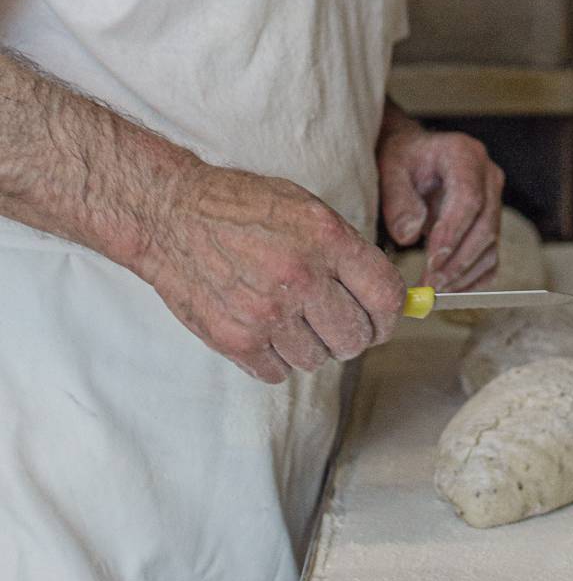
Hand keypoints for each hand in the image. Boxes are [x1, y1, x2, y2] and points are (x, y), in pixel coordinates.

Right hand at [134, 162, 405, 382]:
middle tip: (335, 323)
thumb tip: (390, 301)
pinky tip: (261, 326)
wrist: (172, 216)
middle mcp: (301, 277)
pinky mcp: (236, 340)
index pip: (385, 296)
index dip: (391, 315)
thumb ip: (348, 253)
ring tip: (288, 315)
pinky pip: (277, 372)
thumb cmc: (242, 208)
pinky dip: (274, 358)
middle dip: (352, 335)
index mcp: (327, 239)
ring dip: (309, 345)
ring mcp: (268, 313)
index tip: (382, 320)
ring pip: (317, 360)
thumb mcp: (305, 209)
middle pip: (355, 338)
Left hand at [376, 111, 503, 291]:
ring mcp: (495, 201)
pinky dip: (472, 279)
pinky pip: (490, 258)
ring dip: (463, 275)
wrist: (416, 157)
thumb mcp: (391, 169)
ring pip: (490, 246)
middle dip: (457, 262)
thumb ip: (398, 200)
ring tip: (433, 291)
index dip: (453, 233)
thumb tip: (408, 235)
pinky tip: (448, 290)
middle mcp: (489, 177)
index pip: (469, 198)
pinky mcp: (492, 224)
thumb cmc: (403, 160)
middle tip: (430, 286)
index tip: (431, 263)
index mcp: (465, 155)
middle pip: (485, 226)